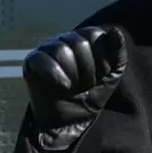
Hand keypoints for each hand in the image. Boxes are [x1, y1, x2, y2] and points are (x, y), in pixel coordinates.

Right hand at [22, 25, 127, 142]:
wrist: (71, 121)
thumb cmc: (91, 96)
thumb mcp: (112, 76)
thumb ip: (118, 54)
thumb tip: (116, 30)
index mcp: (84, 39)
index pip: (95, 34)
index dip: (101, 58)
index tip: (100, 76)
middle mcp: (66, 39)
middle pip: (79, 43)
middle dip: (88, 70)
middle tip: (85, 85)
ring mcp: (48, 48)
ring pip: (61, 50)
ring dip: (73, 75)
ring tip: (74, 87)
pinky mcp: (33, 61)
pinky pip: (41, 58)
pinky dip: (55, 75)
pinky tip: (63, 87)